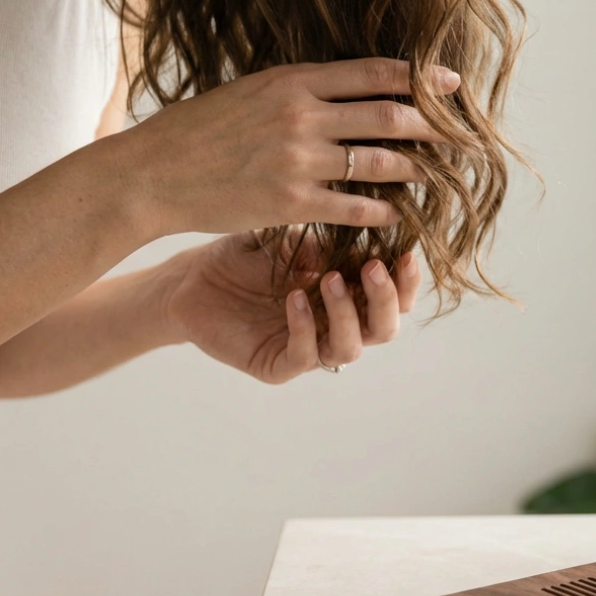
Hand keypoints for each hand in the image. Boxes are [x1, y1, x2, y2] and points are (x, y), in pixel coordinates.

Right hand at [112, 58, 459, 238]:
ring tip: (435, 175)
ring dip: (414, 170)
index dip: (421, 78)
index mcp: (293, 80)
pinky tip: (396, 213)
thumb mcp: (250, 91)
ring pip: (379, 163)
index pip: (374, 73)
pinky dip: (382, 210)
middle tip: (462, 134)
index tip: (452, 83)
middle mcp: (301, 115)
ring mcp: (299, 160)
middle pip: (388, 115)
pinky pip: (355, 207)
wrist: (152, 174)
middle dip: (433, 125)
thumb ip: (299, 90)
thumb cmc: (198, 130)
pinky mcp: (292, 203)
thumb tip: (347, 88)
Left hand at [162, 234, 421, 381]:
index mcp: (349, 294)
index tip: (405, 254)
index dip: (406, 280)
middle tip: (373, 268)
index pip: (395, 296)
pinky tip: (293, 298)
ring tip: (329, 280)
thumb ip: (326, 239)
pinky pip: (304, 355)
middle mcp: (336, 324)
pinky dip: (305, 327)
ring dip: (347, 313)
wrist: (190, 281)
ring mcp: (310, 347)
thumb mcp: (288, 238)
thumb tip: (364, 231)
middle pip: (385, 327)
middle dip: (385, 299)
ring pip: (351, 348)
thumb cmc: (242, 257)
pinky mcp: (278, 365)